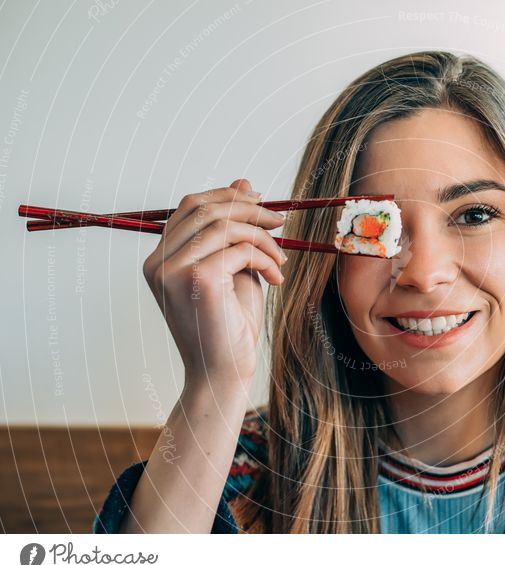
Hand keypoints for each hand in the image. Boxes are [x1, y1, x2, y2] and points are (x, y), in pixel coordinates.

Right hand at [142, 179, 286, 388]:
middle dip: (249, 209)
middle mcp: (158, 263)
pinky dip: (265, 257)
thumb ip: (234, 230)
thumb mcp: (234, 267)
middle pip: (205, 209)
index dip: (227, 197)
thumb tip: (243, 183)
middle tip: (279, 221)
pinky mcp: (197, 279)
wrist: (224, 373)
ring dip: (262, 237)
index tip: (261, 202)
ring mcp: (173, 271)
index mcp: (159, 259)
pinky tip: (275, 276)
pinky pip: (239, 248)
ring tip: (279, 259)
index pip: (189, 206)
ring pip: (224, 226)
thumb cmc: (229, 326)